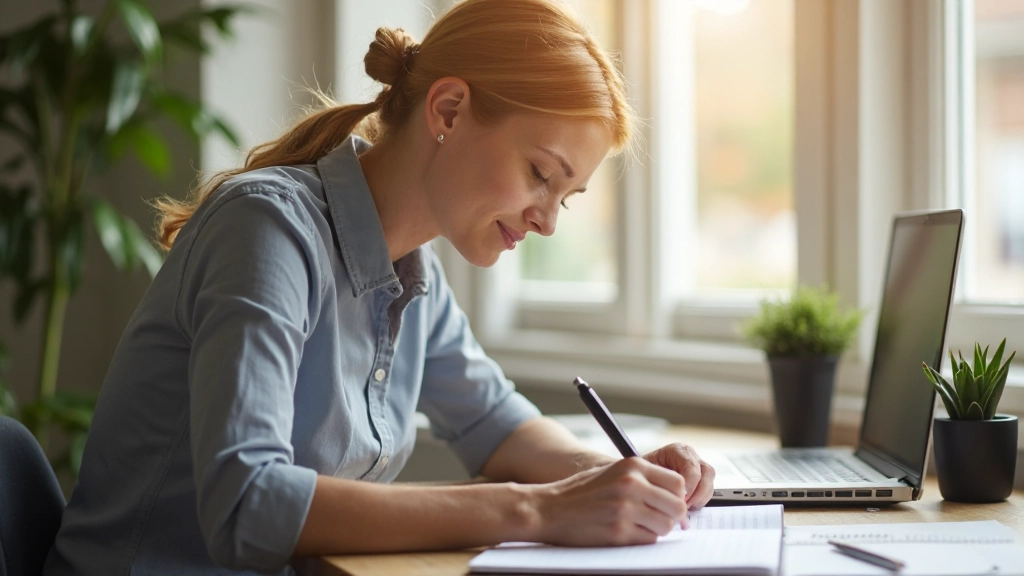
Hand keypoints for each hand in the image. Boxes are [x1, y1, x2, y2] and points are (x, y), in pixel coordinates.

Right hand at [531, 457, 688, 546]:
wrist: (548, 509)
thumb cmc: (580, 492)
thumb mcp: (611, 472)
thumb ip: (641, 479)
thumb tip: (675, 495)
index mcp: (632, 466)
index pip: (678, 482)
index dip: (677, 497)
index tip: (670, 506)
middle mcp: (632, 484)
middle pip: (677, 505)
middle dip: (673, 516)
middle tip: (661, 521)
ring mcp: (625, 509)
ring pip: (666, 526)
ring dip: (658, 530)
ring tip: (640, 526)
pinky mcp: (618, 531)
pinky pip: (648, 540)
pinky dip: (643, 539)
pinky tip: (627, 533)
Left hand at [642, 443, 715, 509]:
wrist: (641, 476)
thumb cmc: (642, 473)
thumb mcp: (646, 473)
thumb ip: (660, 481)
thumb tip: (677, 497)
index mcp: (678, 450)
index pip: (692, 466)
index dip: (689, 484)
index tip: (680, 498)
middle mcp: (691, 456)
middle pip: (707, 473)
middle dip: (697, 493)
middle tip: (684, 506)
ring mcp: (698, 468)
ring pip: (710, 482)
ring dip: (700, 498)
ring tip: (686, 508)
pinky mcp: (701, 480)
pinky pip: (708, 491)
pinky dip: (700, 501)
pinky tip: (688, 507)